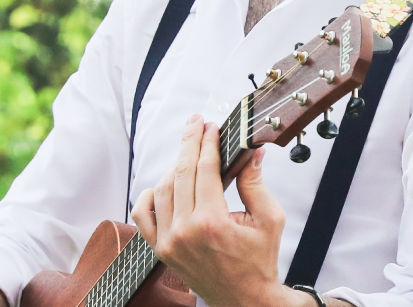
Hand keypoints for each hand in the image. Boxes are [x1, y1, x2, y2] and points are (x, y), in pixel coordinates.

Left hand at [133, 115, 310, 306]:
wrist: (246, 299)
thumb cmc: (259, 262)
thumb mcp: (269, 220)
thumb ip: (256, 184)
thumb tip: (252, 153)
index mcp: (212, 222)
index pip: (204, 169)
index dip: (207, 142)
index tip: (209, 126)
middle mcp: (184, 231)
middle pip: (181, 173)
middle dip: (188, 143)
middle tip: (195, 123)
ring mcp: (168, 242)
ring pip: (162, 189)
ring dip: (174, 166)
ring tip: (187, 152)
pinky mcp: (161, 250)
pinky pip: (143, 215)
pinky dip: (149, 196)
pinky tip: (161, 183)